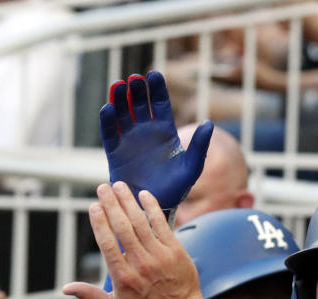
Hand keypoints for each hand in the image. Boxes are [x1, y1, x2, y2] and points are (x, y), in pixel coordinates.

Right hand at [63, 182, 204, 298]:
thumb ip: (89, 296)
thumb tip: (65, 288)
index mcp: (123, 276)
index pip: (107, 243)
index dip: (100, 222)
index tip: (94, 206)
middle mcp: (140, 263)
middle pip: (122, 227)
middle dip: (111, 204)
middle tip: (103, 187)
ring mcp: (159, 255)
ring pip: (141, 222)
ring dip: (129, 201)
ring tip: (119, 186)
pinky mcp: (175, 250)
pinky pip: (162, 225)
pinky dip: (153, 208)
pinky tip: (144, 195)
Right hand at [100, 71, 213, 210]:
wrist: (154, 205)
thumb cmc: (176, 188)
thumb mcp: (192, 167)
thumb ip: (200, 146)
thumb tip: (210, 124)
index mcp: (165, 131)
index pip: (160, 104)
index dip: (157, 89)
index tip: (154, 74)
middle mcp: (146, 131)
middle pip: (139, 104)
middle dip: (137, 91)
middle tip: (134, 79)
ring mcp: (129, 140)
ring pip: (122, 114)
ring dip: (119, 100)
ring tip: (118, 86)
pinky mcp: (115, 151)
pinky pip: (109, 133)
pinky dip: (107, 121)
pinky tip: (108, 109)